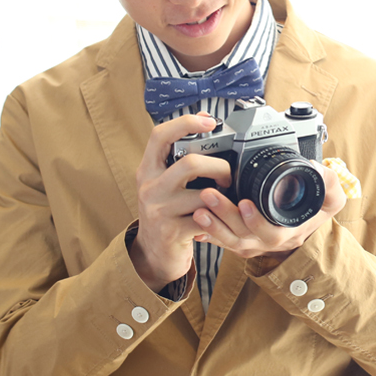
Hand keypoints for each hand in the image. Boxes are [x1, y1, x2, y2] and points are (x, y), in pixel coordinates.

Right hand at [129, 112, 232, 291]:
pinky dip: (222, 218)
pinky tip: (222, 218)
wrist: (153, 253)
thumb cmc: (166, 212)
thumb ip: (178, 160)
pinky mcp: (172, 232)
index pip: (160, 135)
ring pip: (204, 195)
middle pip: (190, 164)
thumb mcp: (163, 183)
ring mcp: (160, 211)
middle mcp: (150, 188)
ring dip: (224, 196)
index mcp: (148, 170)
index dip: (185, 122)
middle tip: (227, 176)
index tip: (210, 121)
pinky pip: (207, 220)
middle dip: (219, 167)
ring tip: (227, 199)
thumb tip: (208, 124)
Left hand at [191, 162, 347, 260]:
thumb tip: (316, 168)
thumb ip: (329, 183)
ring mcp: (255, 244)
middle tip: (209, 195)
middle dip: (225, 217)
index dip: (256, 221)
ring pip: (230, 241)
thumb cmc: (316, 210)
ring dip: (213, 226)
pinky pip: (223, 243)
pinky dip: (209, 234)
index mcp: (290, 232)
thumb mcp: (331, 198)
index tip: (244, 203)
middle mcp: (270, 242)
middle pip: (244, 237)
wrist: (307, 226)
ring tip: (198, 209)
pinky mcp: (243, 242)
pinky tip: (195, 224)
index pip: (272, 233)